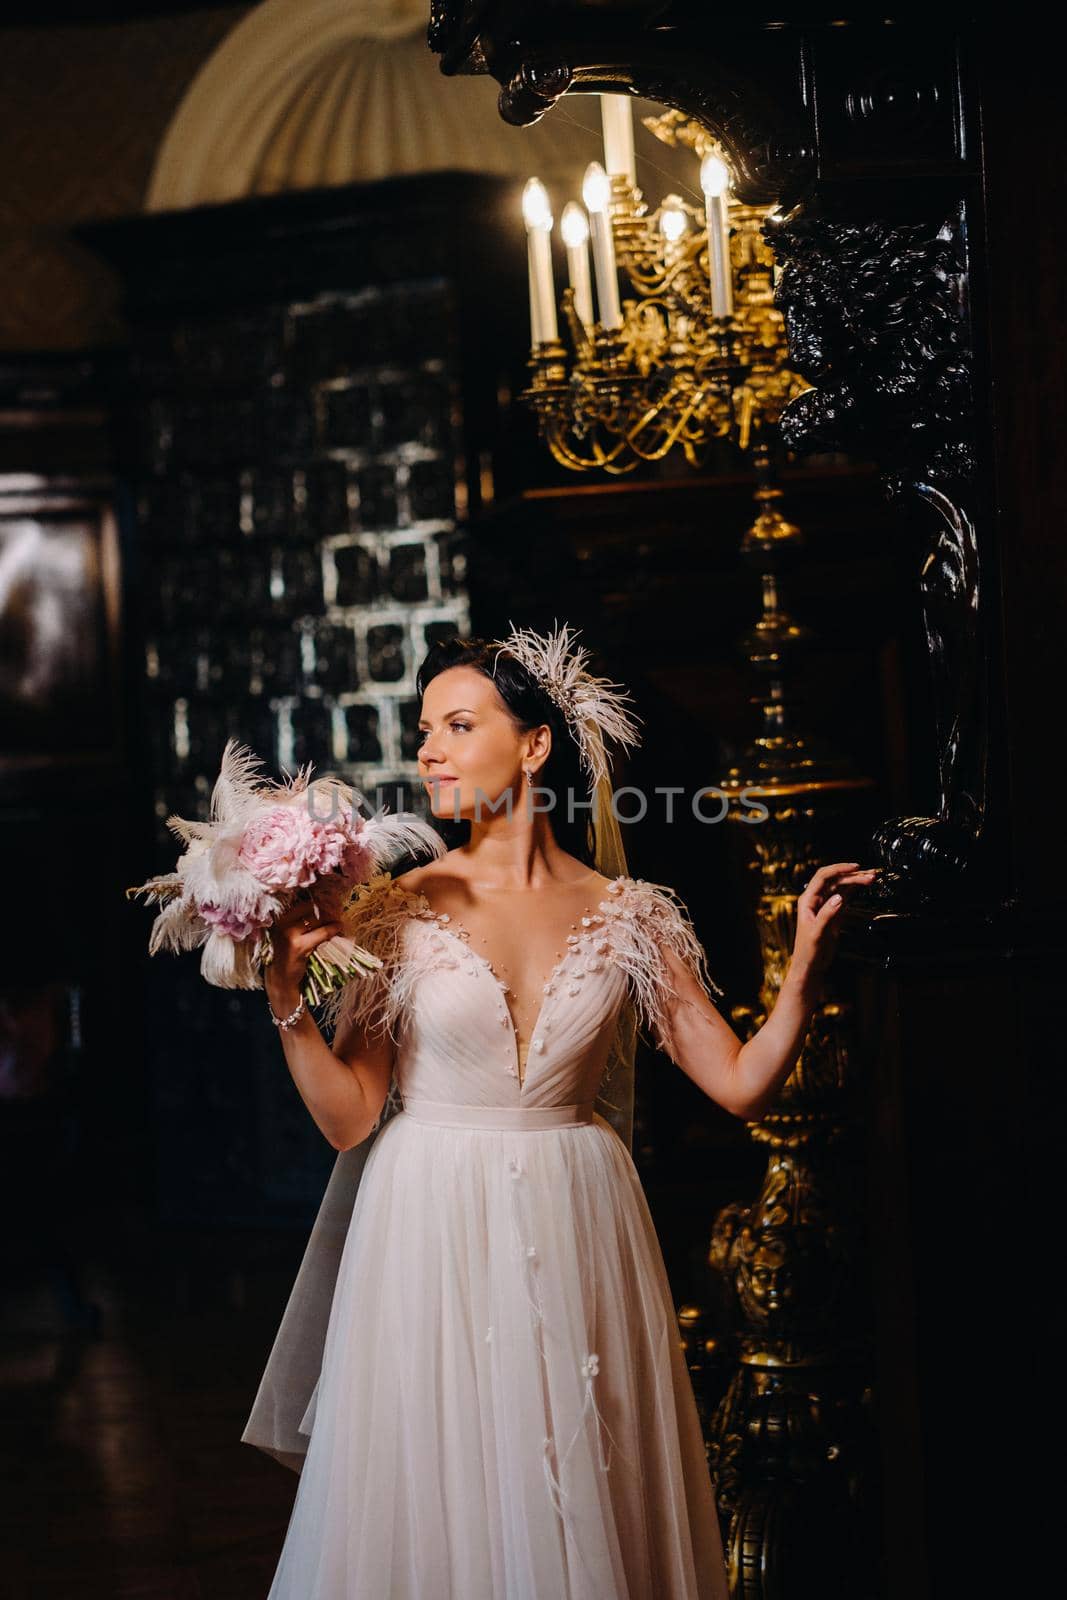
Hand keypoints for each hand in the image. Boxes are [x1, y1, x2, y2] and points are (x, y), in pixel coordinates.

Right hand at [264, 895, 342, 1011]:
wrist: (280, 977)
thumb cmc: (287, 954)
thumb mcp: (289, 934)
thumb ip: (301, 920)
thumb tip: (326, 906)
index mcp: (280, 918)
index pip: (303, 903)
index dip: (318, 902)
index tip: (330, 902)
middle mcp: (282, 923)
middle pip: (311, 909)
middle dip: (326, 910)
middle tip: (337, 911)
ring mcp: (289, 934)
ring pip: (317, 920)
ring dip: (331, 920)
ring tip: (338, 922)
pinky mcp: (298, 946)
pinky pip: (321, 933)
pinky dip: (332, 929)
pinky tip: (338, 928)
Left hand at [788, 861, 879, 996]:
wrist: (810, 965)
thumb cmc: (809, 951)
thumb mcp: (818, 933)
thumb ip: (827, 914)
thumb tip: (839, 897)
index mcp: (808, 900)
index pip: (823, 877)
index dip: (839, 869)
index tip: (855, 868)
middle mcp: (816, 900)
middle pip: (835, 880)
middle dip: (852, 875)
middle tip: (870, 876)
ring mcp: (825, 905)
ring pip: (841, 887)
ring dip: (855, 882)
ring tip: (872, 878)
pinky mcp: (833, 913)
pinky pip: (844, 897)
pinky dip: (854, 890)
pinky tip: (864, 886)